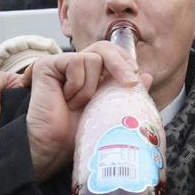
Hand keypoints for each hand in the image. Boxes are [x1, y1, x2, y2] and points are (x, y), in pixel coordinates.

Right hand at [26, 44, 142, 181]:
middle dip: (120, 63)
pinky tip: (66, 100)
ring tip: (78, 105)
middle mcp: (75, 67)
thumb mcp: (109, 110)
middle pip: (103, 47)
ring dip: (91, 87)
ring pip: (92, 58)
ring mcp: (60, 65)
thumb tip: (147, 76)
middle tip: (130, 80)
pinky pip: (76, 62)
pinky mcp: (46, 65)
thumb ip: (125, 92)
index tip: (135, 78)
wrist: (54, 147)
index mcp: (90, 75)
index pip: (111, 53)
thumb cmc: (76, 134)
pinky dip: (78, 85)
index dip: (125, 60)